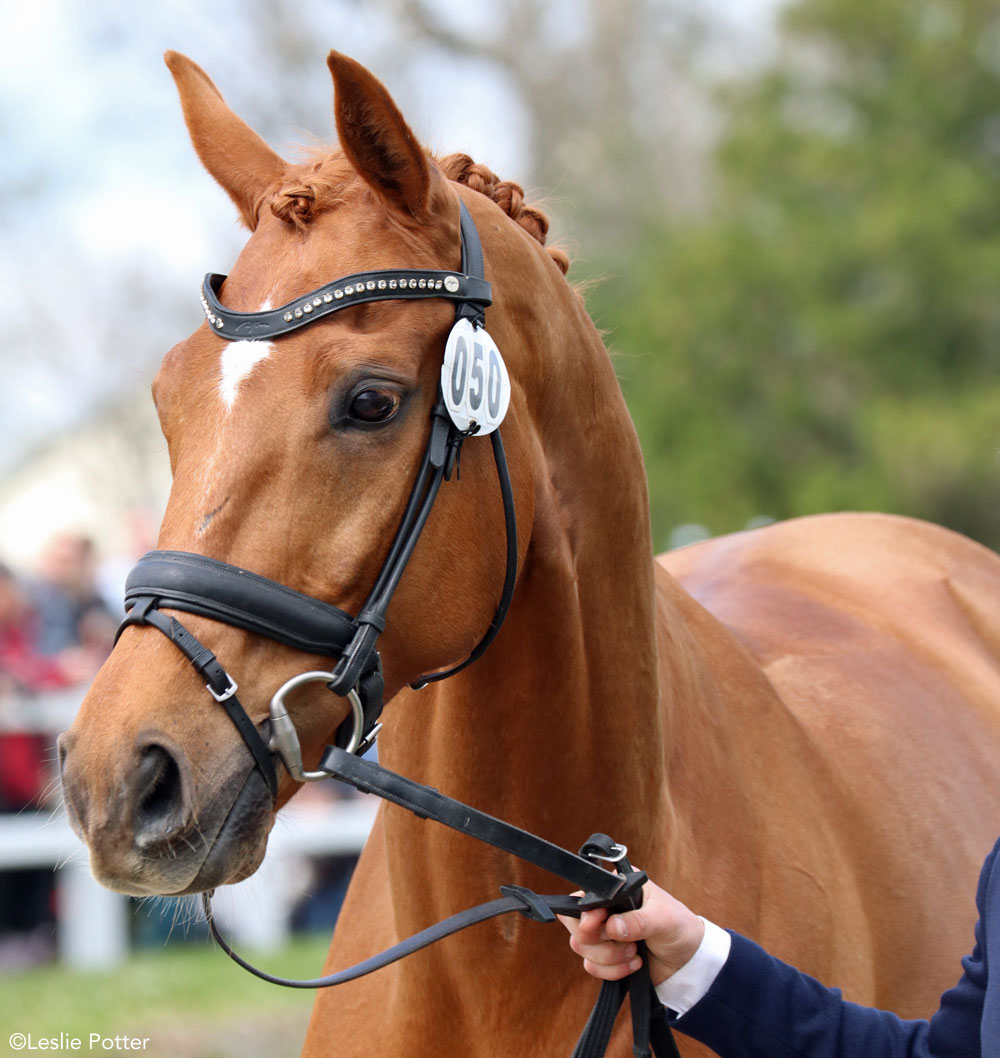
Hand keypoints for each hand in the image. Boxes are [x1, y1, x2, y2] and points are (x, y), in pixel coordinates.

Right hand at [559, 880, 704, 985]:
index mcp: (617, 888)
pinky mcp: (606, 958)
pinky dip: (612, 971)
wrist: (689, 961)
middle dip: (599, 940)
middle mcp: (605, 908)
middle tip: (625, 943)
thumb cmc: (679, 928)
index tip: (597, 925)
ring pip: (581, 947)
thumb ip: (638, 921)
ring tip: (636, 954)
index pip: (584, 896)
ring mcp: (604, 934)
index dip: (585, 913)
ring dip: (609, 957)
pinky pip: (591, 967)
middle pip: (575, 923)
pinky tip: (635, 965)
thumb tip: (612, 927)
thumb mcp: (663, 919)